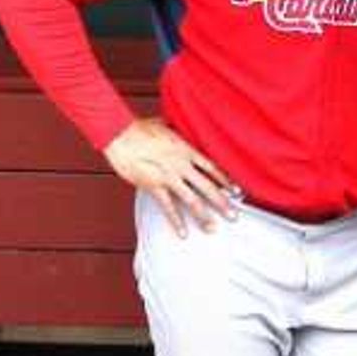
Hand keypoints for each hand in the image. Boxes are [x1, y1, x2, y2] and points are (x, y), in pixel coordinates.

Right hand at [104, 116, 242, 233]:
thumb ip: (175, 129)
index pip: (212, 168)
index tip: (236, 191)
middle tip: (234, 215)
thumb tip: (177, 123)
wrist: (120, 134)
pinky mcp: (154, 185)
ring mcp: (169, 176)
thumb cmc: (138, 128)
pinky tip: (182, 232)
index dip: (226, 180)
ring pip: (192, 199)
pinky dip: (176, 221)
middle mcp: (182, 164)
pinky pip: (168, 207)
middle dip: (223, 202)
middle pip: (208, 187)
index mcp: (186, 149)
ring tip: (213, 228)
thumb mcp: (163, 125)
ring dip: (204, 215)